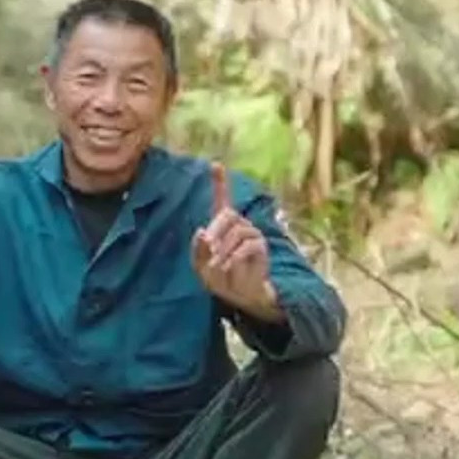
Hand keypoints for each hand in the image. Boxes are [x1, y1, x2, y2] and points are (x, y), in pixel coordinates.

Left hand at [191, 162, 280, 319]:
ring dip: (224, 248)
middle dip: (216, 231)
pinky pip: (247, 245)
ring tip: (217, 265)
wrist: (239, 294)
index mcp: (222, 226)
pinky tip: (227, 266)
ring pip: (238, 230)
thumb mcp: (201, 266)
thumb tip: (201, 232)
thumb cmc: (219, 277)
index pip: (223, 199)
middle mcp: (239, 225)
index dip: (220, 182)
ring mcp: (252, 234)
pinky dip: (234, 257)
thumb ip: (197, 250)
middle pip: (228, 214)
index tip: (216, 164)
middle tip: (208, 248)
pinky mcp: (261, 247)